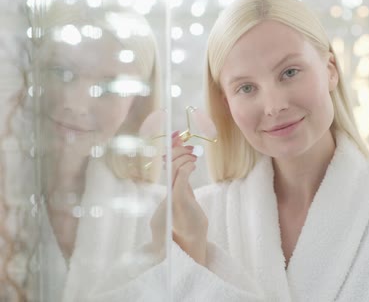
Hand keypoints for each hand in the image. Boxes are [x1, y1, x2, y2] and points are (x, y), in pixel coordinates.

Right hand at [149, 131, 207, 264]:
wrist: (191, 240)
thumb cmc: (190, 220)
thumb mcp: (187, 196)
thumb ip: (184, 182)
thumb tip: (186, 164)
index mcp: (168, 189)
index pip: (167, 164)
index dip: (170, 148)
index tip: (177, 135)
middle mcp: (167, 191)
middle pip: (169, 163)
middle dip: (178, 150)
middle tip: (190, 147)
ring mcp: (171, 195)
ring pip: (174, 168)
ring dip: (185, 157)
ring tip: (194, 156)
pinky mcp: (178, 200)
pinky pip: (181, 178)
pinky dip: (186, 167)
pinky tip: (193, 164)